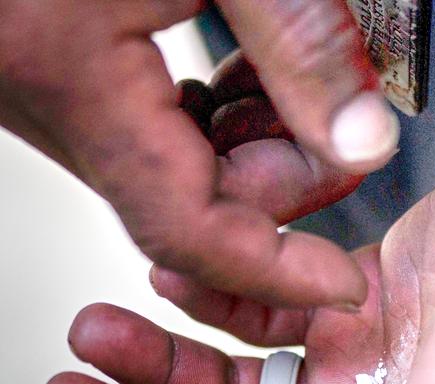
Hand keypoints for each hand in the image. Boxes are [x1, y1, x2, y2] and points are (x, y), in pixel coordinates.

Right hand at [0, 0, 398, 307]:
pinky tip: (249, 69)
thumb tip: (360, 136)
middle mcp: (68, 117)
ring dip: (256, 142)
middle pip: (202, 208)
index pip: (193, 236)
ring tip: (294, 74)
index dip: (276, 273)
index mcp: (82, 89)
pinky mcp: (81, 83)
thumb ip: (298, 42)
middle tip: (340, 117)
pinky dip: (222, 118)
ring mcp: (71, 105)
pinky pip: (166, 136)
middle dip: (284, 175)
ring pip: (186, 176)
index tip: (339, 283)